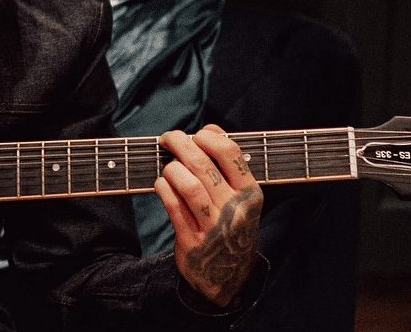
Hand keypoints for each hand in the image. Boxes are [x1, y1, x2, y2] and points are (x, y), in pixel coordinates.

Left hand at [155, 124, 262, 306]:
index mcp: (250, 194)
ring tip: (167, 168)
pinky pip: (173, 207)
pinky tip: (160, 184)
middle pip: (203, 165)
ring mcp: (213, 227)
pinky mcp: (192, 242)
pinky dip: (163, 189)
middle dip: (181, 145)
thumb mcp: (243, 202)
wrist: (229, 278)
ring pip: (189, 186)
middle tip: (168, 139)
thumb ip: (228, 171)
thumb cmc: (232, 228)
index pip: (231, 153)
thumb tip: (205, 132)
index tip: (195, 134)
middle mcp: (234, 209)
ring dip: (172, 169)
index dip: (209, 136)